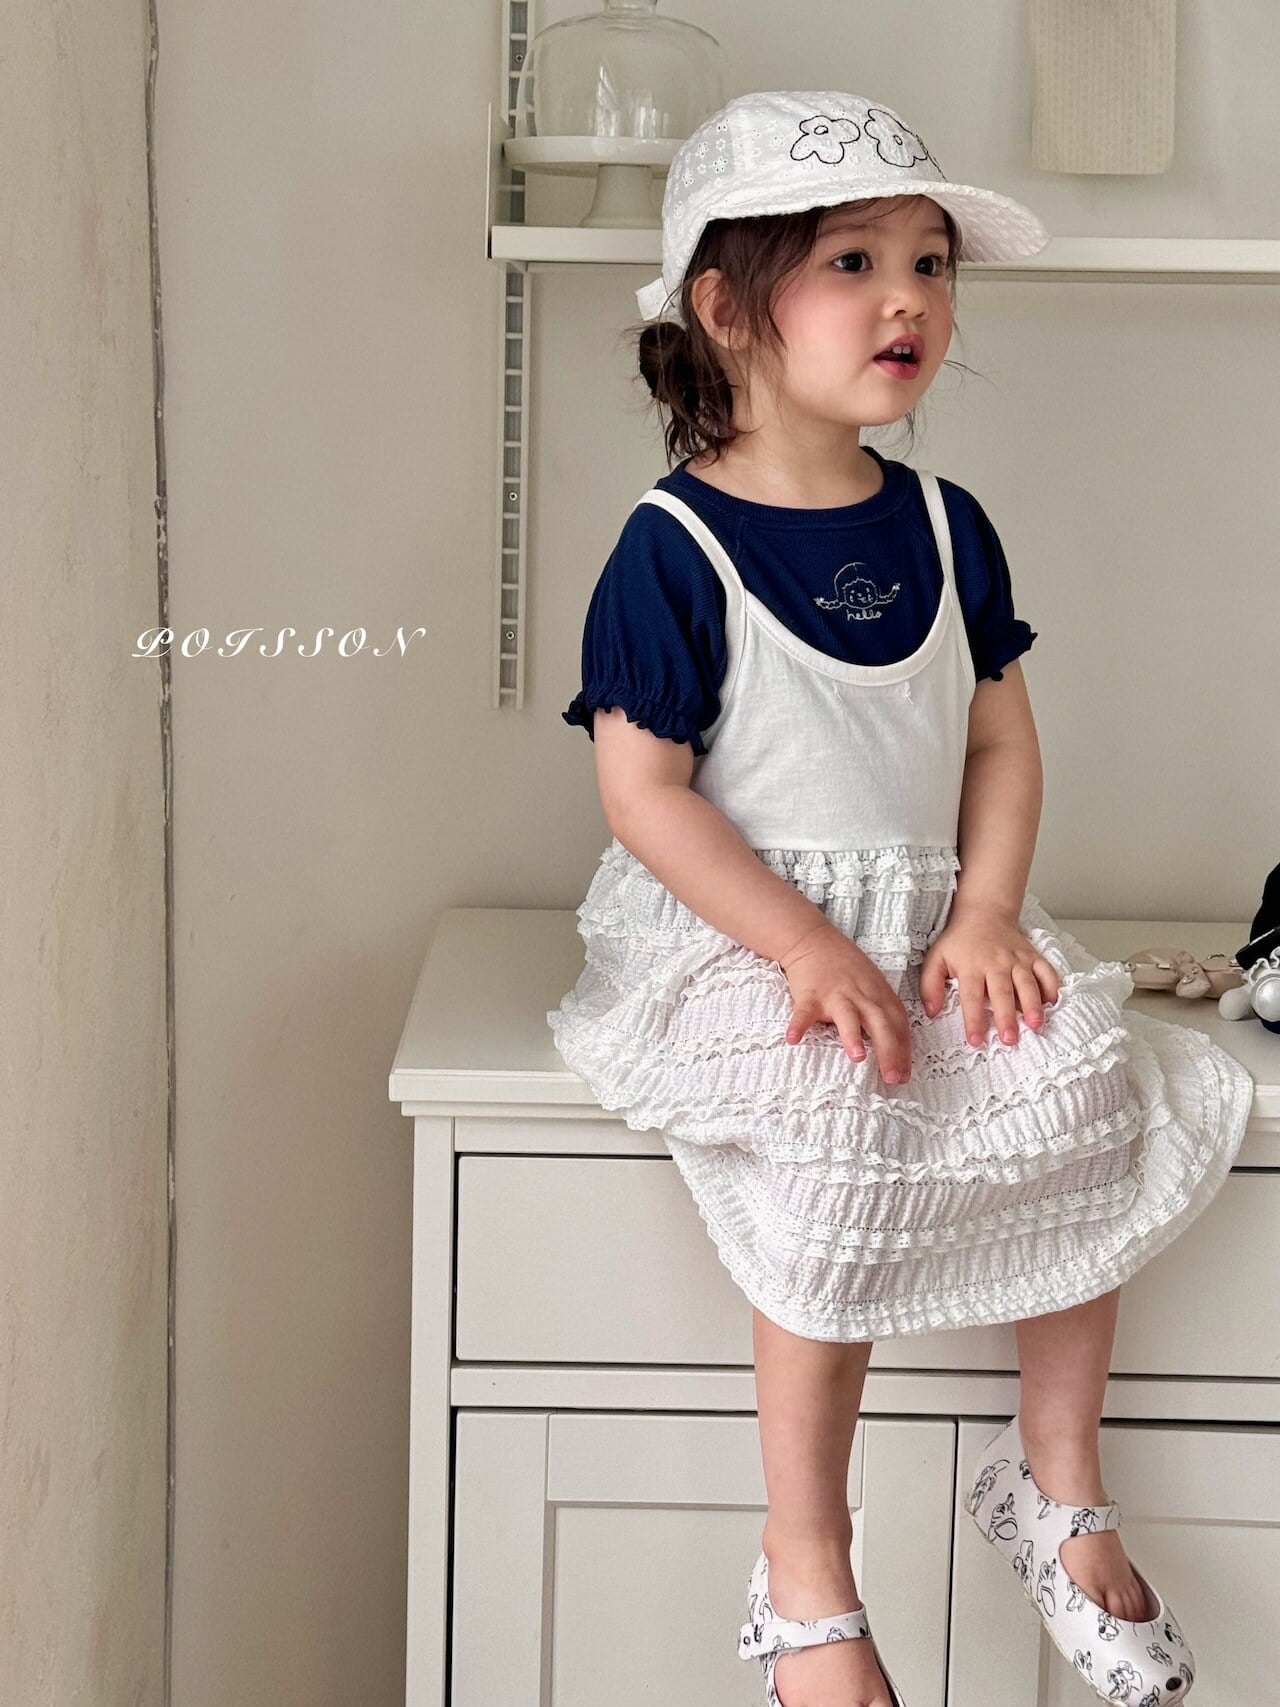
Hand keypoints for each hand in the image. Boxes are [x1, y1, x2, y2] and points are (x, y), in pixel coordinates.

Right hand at [779, 919, 912, 1083]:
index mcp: (879, 995)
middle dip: (889, 1050)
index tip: (904, 1075)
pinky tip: (792, 1039)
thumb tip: (897, 1049)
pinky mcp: (810, 994)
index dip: (903, 1050)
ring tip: (857, 1057)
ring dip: (853, 1036)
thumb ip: (884, 1012)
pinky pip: (804, 1011)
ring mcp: (836, 994)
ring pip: (848, 1016)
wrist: (814, 940)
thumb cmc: (847, 968)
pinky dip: (798, 1025)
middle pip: (880, 1023)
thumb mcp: (874, 985)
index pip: (898, 1025)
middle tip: (892, 1077)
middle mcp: (861, 995)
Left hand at [918, 900, 1061, 1046]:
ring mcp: (1017, 959)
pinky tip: (1051, 1003)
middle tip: (1010, 1040)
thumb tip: (931, 1012)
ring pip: (1027, 984)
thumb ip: (930, 985)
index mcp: (971, 967)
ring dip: (1032, 1005)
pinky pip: (1046, 971)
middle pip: (1002, 993)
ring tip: (1035, 1025)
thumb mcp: (936, 958)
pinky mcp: (1033, 956)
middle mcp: (996, 963)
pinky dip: (1052, 987)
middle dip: (1006, 1017)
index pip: (971, 997)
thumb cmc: (960, 940)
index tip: (976, 1041)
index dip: (974, 1020)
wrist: (985, 913)